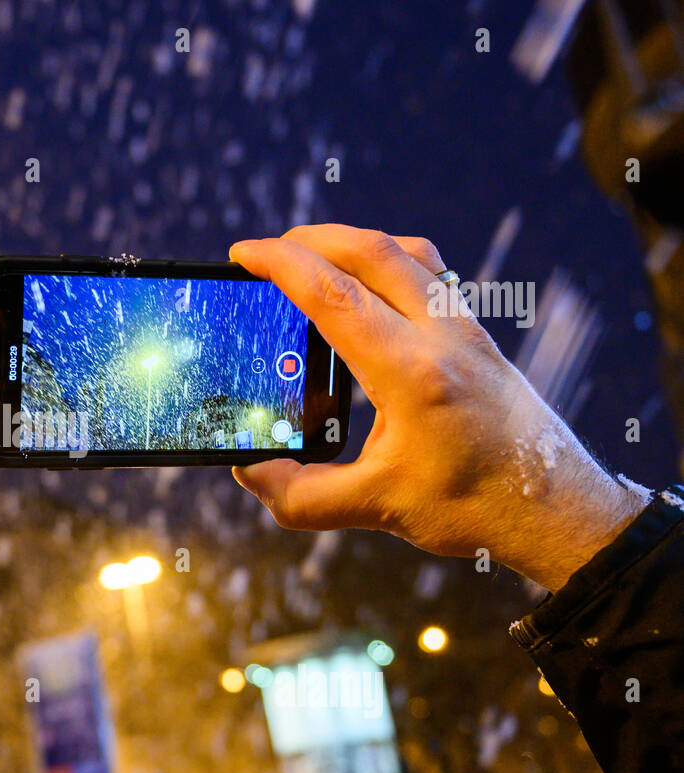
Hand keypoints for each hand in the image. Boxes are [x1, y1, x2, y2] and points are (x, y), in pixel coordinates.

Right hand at [228, 224, 648, 592]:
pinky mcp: (477, 333)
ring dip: (349, 242)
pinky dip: (386, 259)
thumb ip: (301, 497)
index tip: (243, 255)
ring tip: (311, 259)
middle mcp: (442, 336)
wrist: (555, 508)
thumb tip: (251, 470)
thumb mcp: (377, 508)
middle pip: (369, 250)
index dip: (280, 264)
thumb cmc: (474, 507)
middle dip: (308, 239)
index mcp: (412, 373)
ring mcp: (465, 329)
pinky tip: (366, 286)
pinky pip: (429, 270)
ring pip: (403, 251)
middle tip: (266, 253)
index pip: (333, 294)